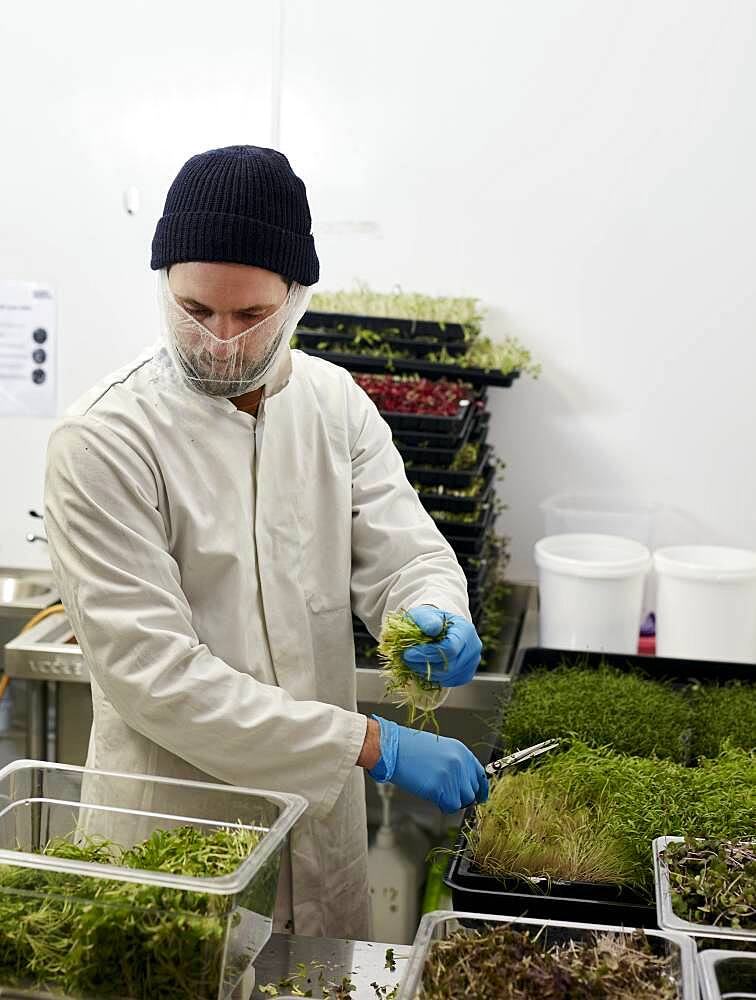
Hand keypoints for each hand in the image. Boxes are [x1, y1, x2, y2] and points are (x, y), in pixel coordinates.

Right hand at [367, 715, 487, 812]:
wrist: (393, 748)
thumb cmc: (410, 748)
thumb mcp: (440, 749)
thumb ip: (455, 764)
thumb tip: (462, 783)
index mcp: (461, 751)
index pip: (480, 775)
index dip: (480, 789)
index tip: (480, 797)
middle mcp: (460, 763)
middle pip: (472, 791)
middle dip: (461, 796)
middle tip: (446, 793)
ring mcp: (451, 776)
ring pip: (463, 801)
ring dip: (451, 801)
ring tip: (436, 791)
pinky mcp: (440, 789)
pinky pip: (450, 806)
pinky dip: (442, 805)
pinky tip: (431, 794)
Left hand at [402, 606, 481, 686]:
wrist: (439, 628)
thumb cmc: (430, 620)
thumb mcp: (425, 614)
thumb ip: (427, 619)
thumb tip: (433, 628)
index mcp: (466, 630)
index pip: (449, 648)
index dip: (427, 653)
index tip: (408, 653)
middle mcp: (473, 647)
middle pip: (449, 665)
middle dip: (424, 664)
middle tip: (407, 660)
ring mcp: (472, 662)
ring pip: (448, 676)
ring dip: (427, 672)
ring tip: (413, 663)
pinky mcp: (466, 674)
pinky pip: (449, 681)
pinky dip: (434, 677)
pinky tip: (425, 667)